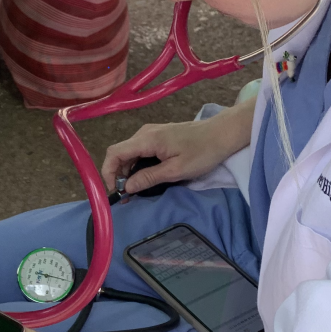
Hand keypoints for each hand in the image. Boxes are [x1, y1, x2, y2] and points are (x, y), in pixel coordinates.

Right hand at [100, 98, 254, 193]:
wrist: (222, 133)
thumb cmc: (202, 152)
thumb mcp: (176, 170)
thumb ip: (149, 178)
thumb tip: (127, 188)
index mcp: (147, 139)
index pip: (114, 153)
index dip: (108, 173)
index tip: (115, 191)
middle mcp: (144, 133)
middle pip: (120, 154)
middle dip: (119, 176)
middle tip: (127, 198)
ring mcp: (151, 133)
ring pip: (130, 154)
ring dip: (129, 172)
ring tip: (136, 191)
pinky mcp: (158, 136)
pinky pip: (140, 151)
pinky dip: (138, 166)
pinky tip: (146, 179)